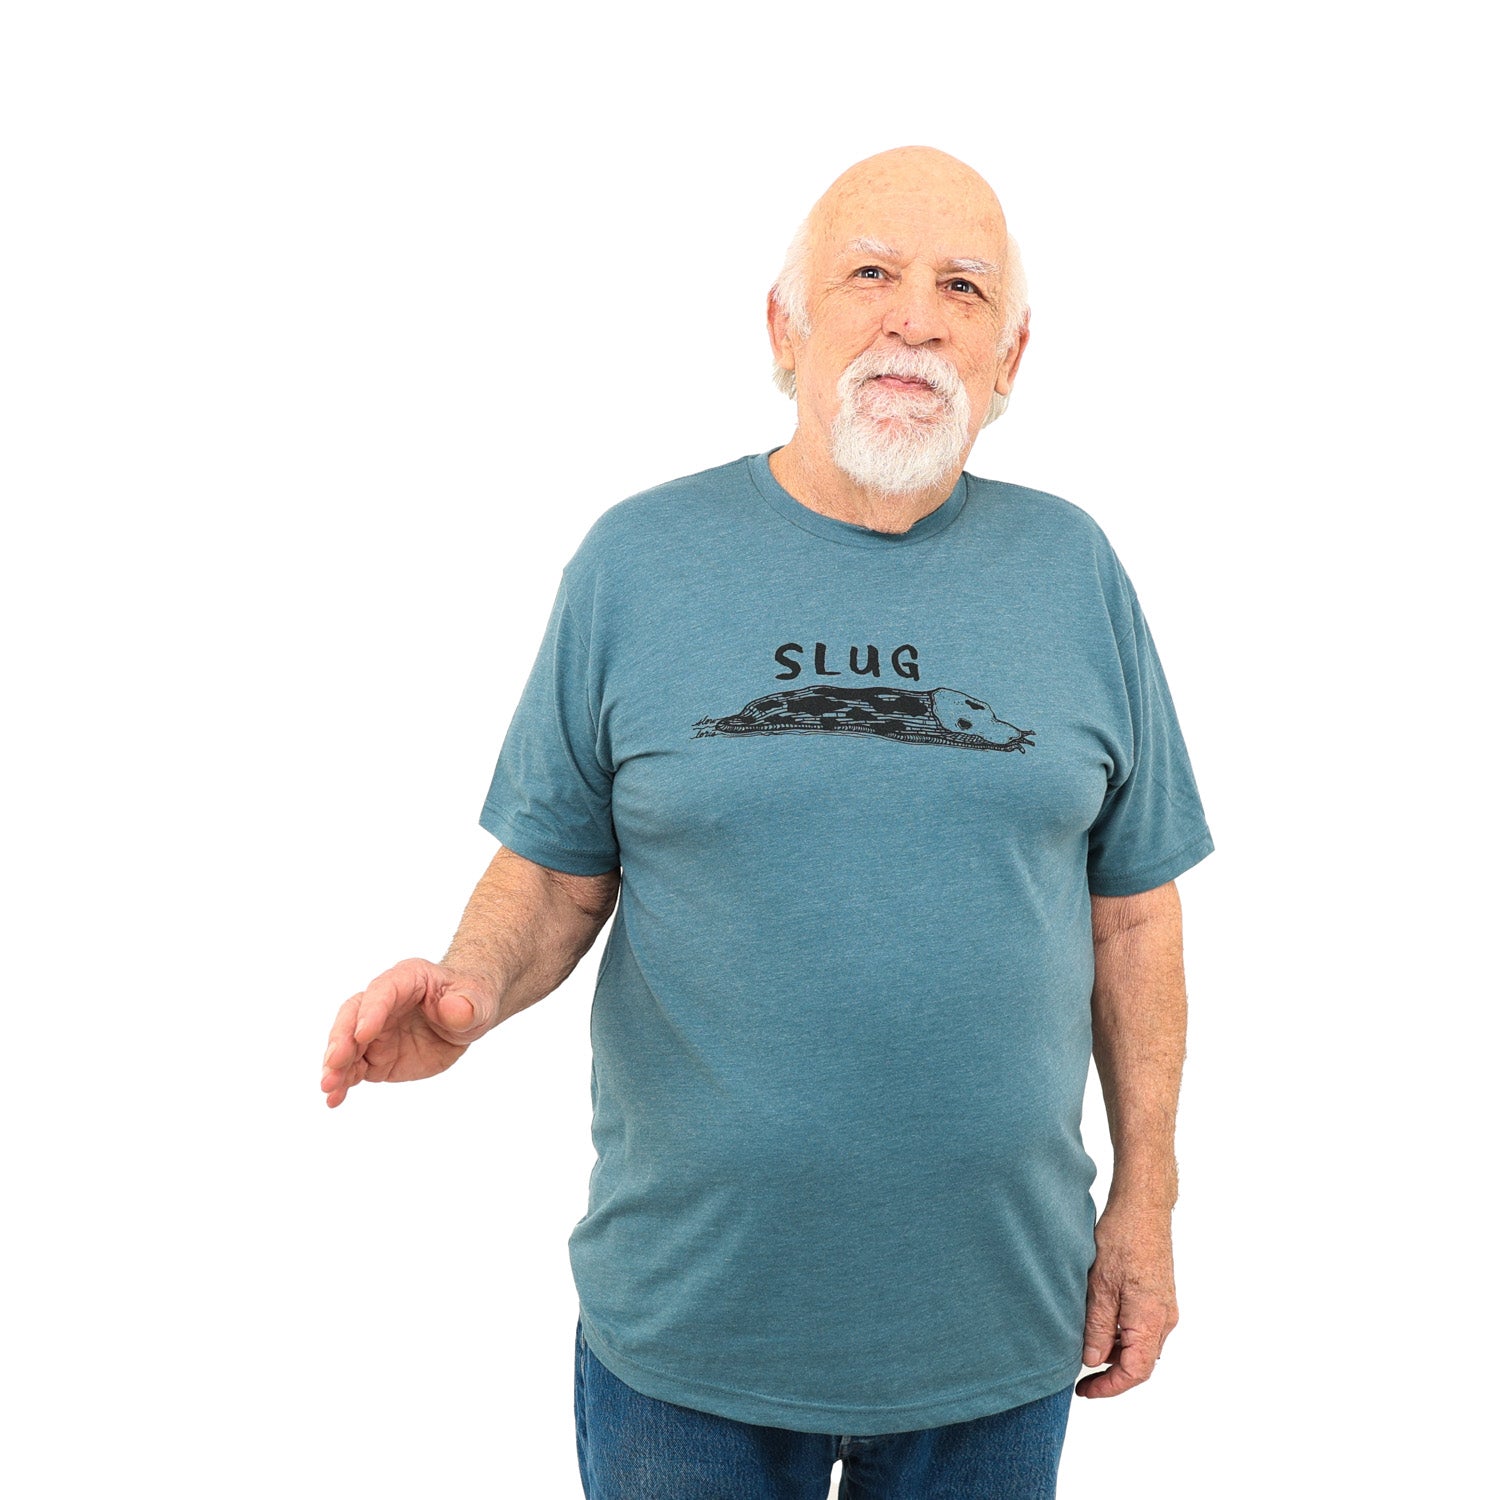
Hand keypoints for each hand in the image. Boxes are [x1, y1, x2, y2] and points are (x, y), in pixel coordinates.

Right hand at [320, 957, 499, 1108]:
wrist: (465, 1017)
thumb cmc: (471, 1000)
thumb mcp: (479, 1001)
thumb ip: (467, 1005)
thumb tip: (457, 1009)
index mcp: (406, 979)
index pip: (383, 991)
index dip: (371, 1011)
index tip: (363, 1034)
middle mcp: (382, 1003)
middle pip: (353, 1016)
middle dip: (342, 1038)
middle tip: (334, 1062)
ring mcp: (376, 1031)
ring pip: (348, 1045)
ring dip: (336, 1066)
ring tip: (328, 1087)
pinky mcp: (375, 1056)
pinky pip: (354, 1069)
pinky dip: (343, 1083)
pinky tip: (334, 1099)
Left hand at [1074, 1206, 1177, 1397]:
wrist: (1143, 1209)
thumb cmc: (1122, 1240)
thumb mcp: (1100, 1286)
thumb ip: (1097, 1328)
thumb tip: (1093, 1362)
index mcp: (1150, 1321)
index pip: (1135, 1372)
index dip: (1109, 1387)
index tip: (1085, 1390)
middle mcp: (1164, 1319)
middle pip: (1140, 1363)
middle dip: (1111, 1373)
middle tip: (1081, 1376)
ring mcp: (1164, 1308)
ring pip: (1141, 1346)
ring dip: (1116, 1353)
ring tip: (1085, 1346)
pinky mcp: (1159, 1297)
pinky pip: (1143, 1328)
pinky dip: (1122, 1335)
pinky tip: (1100, 1323)